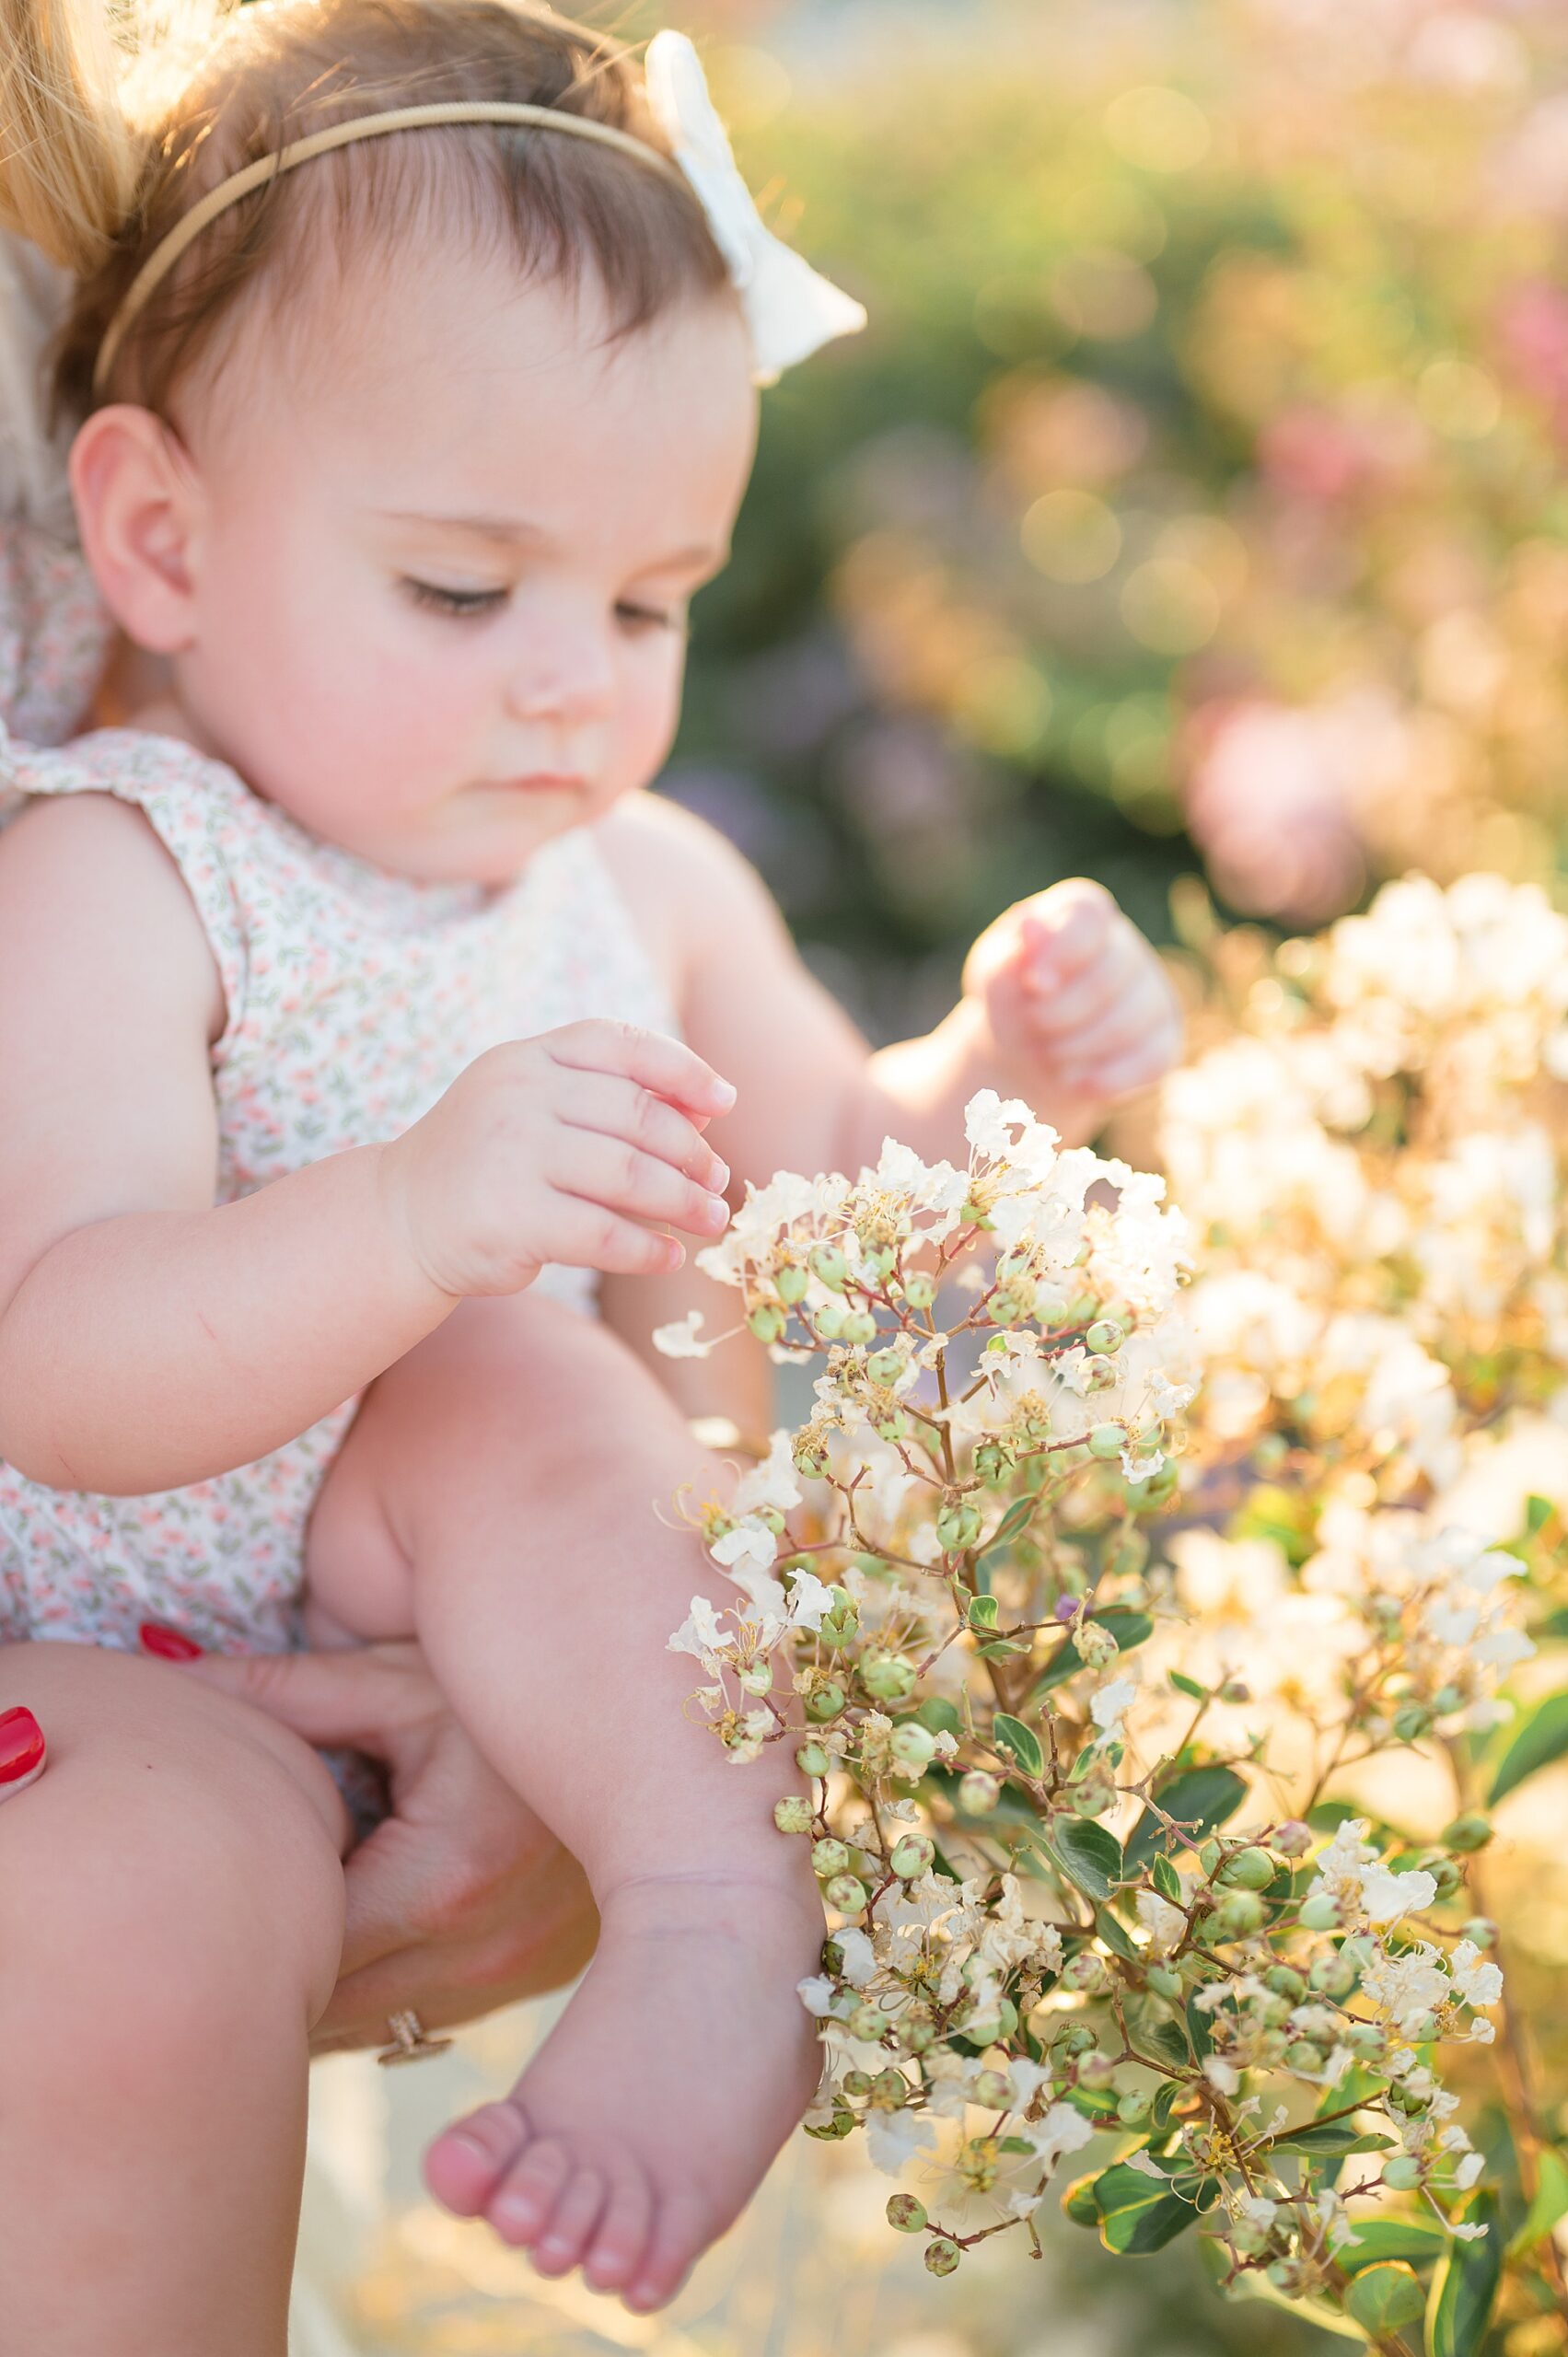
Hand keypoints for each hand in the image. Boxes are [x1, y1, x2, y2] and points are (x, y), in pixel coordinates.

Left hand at [179, 1639, 596, 2052]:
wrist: (652, 1717)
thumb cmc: (512, 1687)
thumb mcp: (396, 1682)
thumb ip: (278, 1694)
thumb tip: (162, 1681)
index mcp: (446, 1879)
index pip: (301, 1952)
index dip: (236, 1928)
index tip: (194, 1887)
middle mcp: (484, 1952)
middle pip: (327, 2010)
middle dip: (267, 1969)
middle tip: (207, 1920)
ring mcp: (515, 1979)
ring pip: (372, 2027)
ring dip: (320, 1988)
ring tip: (279, 1922)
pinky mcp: (530, 1982)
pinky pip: (420, 2016)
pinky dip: (374, 1984)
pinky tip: (355, 1928)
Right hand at [380, 1020, 736, 1297]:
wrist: (403, 1216)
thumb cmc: (490, 1161)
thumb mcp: (536, 1108)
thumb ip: (609, 1099)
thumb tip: (707, 1110)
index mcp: (530, 1056)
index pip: (621, 1044)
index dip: (683, 1069)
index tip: (725, 1101)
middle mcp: (519, 1094)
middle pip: (638, 1114)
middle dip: (692, 1151)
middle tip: (718, 1180)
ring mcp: (511, 1154)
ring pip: (630, 1174)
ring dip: (683, 1201)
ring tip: (711, 1219)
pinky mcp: (511, 1217)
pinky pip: (604, 1233)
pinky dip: (648, 1249)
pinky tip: (668, 1256)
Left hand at [963, 879, 1182, 1117]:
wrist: (1029, 1050)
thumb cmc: (1014, 1001)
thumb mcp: (994, 977)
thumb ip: (1008, 955)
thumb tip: (1032, 928)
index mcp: (1082, 912)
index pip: (1089, 920)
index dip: (1062, 953)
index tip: (1033, 984)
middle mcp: (1126, 947)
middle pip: (1106, 979)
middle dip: (1055, 1016)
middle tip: (1030, 1028)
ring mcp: (1153, 995)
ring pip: (1125, 1026)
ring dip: (1072, 1051)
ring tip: (1044, 1056)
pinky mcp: (1164, 1042)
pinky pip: (1149, 1062)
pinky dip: (1104, 1079)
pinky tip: (1074, 1081)